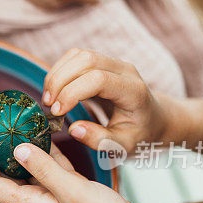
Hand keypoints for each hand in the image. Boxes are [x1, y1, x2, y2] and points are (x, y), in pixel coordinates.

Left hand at [0, 138, 152, 202]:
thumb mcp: (73, 192)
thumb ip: (45, 169)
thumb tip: (18, 149)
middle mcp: (39, 201)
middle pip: (7, 176)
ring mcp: (56, 197)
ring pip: (31, 169)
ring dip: (22, 150)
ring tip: (15, 126)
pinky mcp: (72, 192)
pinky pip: (53, 168)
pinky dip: (48, 152)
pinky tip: (47, 134)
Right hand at [42, 48, 168, 153]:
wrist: (154, 119)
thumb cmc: (139, 134)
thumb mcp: (124, 147)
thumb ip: (101, 141)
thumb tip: (74, 129)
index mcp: (133, 91)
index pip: (98, 79)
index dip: (72, 93)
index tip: (56, 113)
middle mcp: (125, 70)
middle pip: (86, 60)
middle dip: (60, 81)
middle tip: (48, 107)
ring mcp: (113, 62)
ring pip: (78, 54)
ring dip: (57, 74)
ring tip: (49, 100)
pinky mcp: (102, 61)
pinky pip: (75, 56)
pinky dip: (59, 70)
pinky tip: (55, 91)